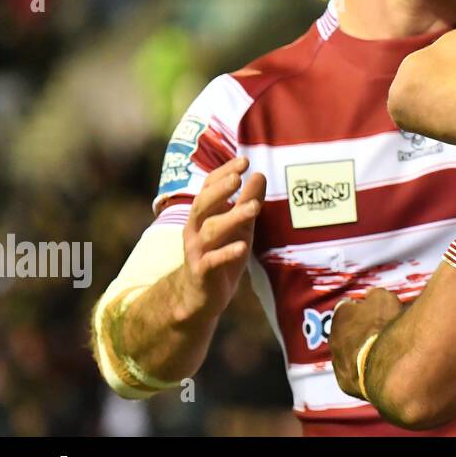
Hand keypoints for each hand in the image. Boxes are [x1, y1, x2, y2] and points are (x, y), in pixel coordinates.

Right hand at [174, 157, 265, 321]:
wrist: (199, 296)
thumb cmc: (221, 253)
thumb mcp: (239, 226)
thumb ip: (248, 202)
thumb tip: (260, 174)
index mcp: (203, 215)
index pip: (209, 187)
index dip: (223, 173)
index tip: (244, 160)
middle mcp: (195, 229)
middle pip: (203, 205)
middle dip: (220, 191)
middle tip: (238, 178)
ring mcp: (197, 251)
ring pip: (210, 231)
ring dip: (231, 218)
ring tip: (253, 208)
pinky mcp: (201, 273)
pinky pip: (211, 261)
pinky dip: (226, 253)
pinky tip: (242, 247)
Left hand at [330, 288, 403, 399]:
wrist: (386, 364)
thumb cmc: (385, 327)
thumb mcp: (385, 298)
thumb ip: (375, 296)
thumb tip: (371, 295)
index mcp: (340, 315)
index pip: (347, 307)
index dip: (362, 308)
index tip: (374, 311)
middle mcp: (333, 339)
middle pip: (346, 332)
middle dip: (358, 332)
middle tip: (379, 332)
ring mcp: (337, 363)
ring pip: (347, 355)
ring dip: (360, 353)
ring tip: (382, 354)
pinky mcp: (345, 384)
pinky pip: (354, 374)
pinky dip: (364, 371)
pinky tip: (380, 370)